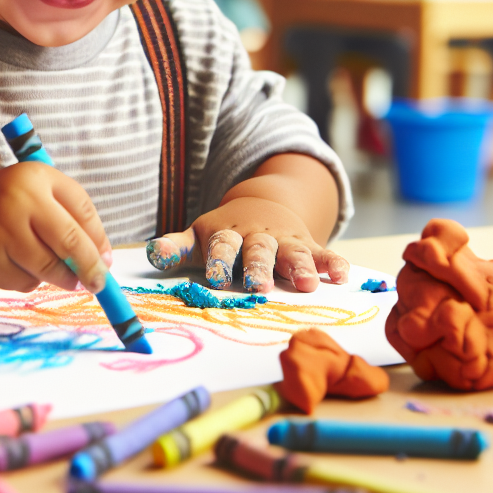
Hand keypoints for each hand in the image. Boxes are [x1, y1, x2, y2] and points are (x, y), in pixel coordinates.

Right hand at [0, 162, 112, 292]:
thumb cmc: (4, 199)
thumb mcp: (40, 188)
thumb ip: (76, 214)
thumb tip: (105, 258)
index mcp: (32, 181)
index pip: (77, 221)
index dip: (97, 248)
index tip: (106, 265)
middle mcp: (12, 207)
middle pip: (65, 250)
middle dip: (85, 271)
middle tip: (95, 283)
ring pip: (44, 273)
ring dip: (53, 276)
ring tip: (42, 261)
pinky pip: (20, 284)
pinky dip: (26, 279)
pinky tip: (10, 261)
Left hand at [146, 197, 347, 294]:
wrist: (262, 206)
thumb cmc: (224, 234)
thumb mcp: (199, 236)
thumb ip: (176, 247)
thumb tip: (151, 254)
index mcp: (227, 234)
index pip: (222, 247)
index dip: (221, 261)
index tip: (218, 278)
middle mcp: (257, 236)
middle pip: (257, 251)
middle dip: (259, 267)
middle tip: (261, 286)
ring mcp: (284, 240)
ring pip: (292, 253)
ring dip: (299, 267)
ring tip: (306, 285)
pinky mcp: (307, 245)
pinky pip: (322, 252)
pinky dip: (332, 262)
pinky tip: (341, 275)